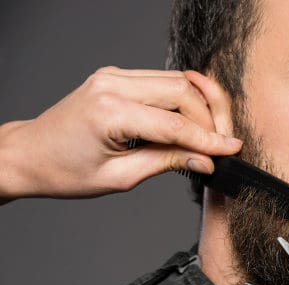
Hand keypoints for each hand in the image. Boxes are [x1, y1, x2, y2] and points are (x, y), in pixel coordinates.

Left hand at [0, 67, 240, 201]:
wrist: (29, 154)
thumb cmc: (65, 171)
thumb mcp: (120, 177)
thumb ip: (167, 162)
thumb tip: (206, 160)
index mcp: (110, 112)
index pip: (175, 123)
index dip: (209, 139)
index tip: (232, 149)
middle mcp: (112, 85)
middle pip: (183, 91)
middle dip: (210, 118)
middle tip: (223, 143)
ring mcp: (113, 75)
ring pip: (177, 81)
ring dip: (200, 106)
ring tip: (211, 133)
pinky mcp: (116, 76)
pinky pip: (161, 80)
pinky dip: (182, 98)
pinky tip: (191, 118)